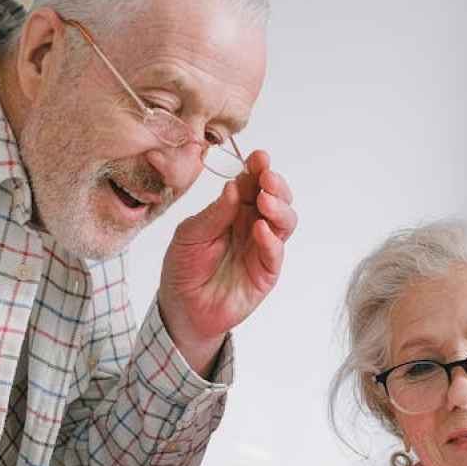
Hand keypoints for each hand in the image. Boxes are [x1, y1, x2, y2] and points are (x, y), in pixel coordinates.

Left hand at [157, 150, 296, 374]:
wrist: (182, 308)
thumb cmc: (184, 267)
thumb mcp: (189, 235)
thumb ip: (213, 214)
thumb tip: (233, 187)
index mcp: (233, 209)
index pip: (252, 183)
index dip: (258, 169)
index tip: (259, 157)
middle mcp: (252, 224)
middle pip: (276, 198)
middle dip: (275, 184)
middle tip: (267, 177)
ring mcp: (262, 248)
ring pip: (285, 221)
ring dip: (279, 208)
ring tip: (265, 201)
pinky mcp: (265, 273)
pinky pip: (275, 253)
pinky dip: (271, 240)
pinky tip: (261, 230)